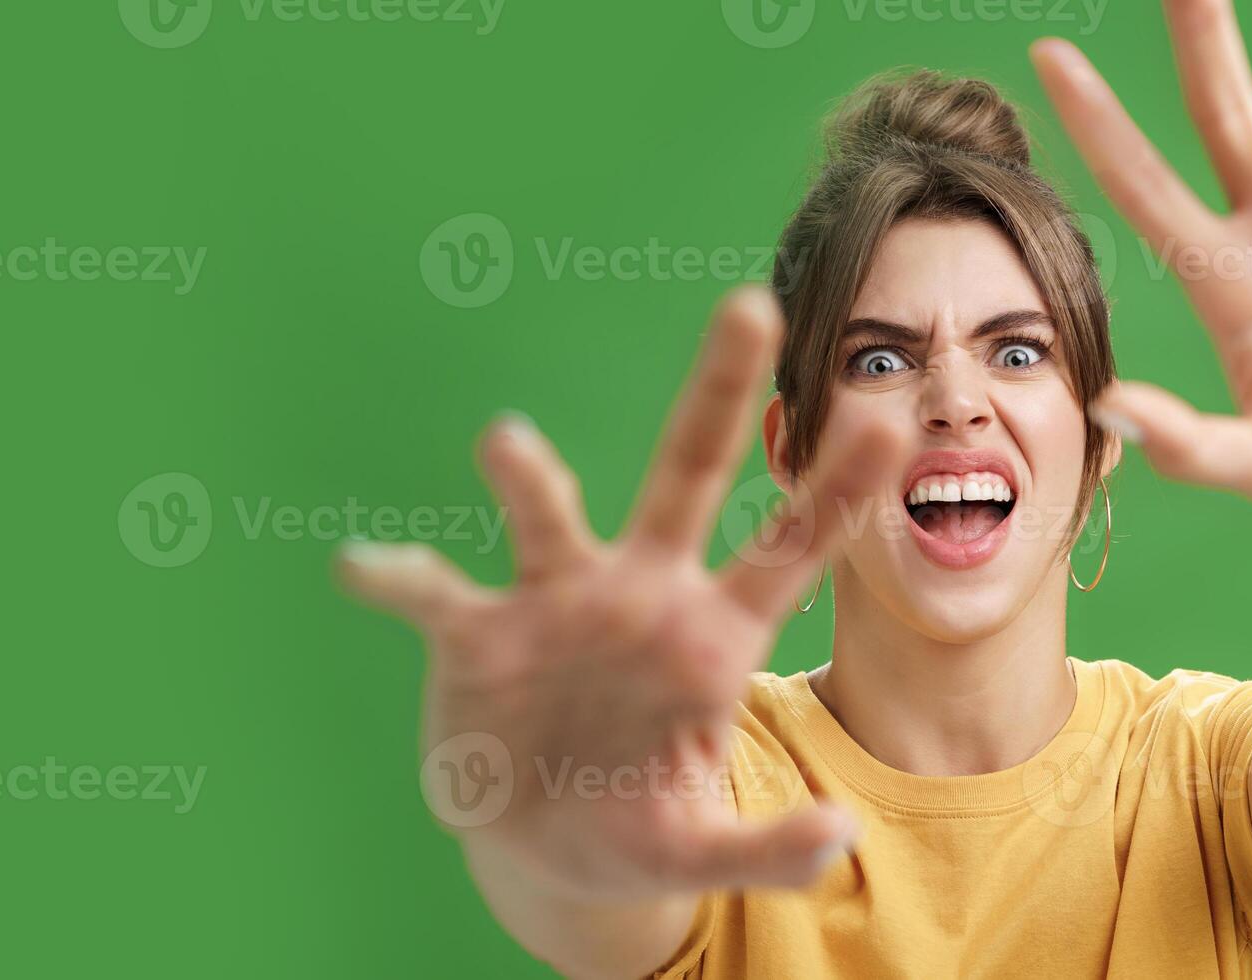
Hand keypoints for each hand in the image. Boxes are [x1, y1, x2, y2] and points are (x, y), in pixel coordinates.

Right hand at [338, 287, 902, 902]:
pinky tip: (365, 566)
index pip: (789, 550)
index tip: (886, 424)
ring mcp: (556, 604)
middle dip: (719, 390)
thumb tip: (840, 836)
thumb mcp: (699, 852)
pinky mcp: (474, 635)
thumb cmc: (635, 825)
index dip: (834, 493)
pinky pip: (433, 596)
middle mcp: (641, 593)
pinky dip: (399, 578)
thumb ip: (768, 849)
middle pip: (689, 472)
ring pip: (549, 517)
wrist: (540, 844)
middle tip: (751, 304)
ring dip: (529, 478)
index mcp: (714, 636)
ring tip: (505, 443)